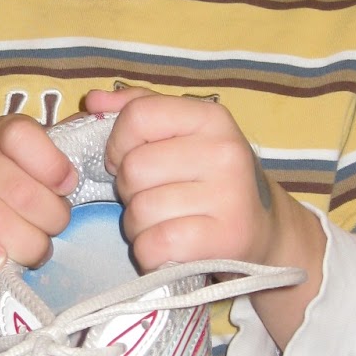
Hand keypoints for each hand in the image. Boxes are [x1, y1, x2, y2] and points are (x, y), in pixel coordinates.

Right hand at [0, 115, 75, 277]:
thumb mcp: (32, 165)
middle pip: (22, 191)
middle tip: (52, 230)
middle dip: (51, 220)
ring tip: (34, 251)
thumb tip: (107, 116)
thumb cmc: (5, 191)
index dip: (52, 166)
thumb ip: (65, 146)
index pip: (24, 136)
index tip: (66, 187)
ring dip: (26, 245)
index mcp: (2, 132)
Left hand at [84, 86, 322, 349]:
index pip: (138, 116)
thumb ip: (138, 110)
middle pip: (133, 168)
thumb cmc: (209, 179)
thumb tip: (93, 102)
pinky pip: (154, 245)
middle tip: (157, 196)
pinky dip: (151, 253)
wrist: (263, 231)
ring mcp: (229, 197)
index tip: (128, 159)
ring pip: (139, 211)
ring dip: (139, 225)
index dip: (118, 143)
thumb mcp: (181, 134)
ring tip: (167, 222)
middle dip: (130, 190)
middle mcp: (225, 152)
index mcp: (211, 117)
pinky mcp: (224, 241)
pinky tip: (172, 247)